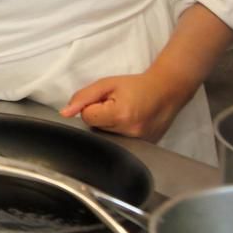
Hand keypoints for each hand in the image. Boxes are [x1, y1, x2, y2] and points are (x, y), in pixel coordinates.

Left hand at [61, 72, 193, 141]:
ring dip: (109, 125)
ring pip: (106, 136)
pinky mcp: (144, 147)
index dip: (91, 106)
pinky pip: (120, 142)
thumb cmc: (137, 86)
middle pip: (96, 128)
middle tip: (115, 104)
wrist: (166, 91)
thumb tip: (65, 112)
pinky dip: (120, 132)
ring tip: (124, 112)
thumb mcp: (106, 84)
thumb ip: (83, 97)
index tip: (104, 100)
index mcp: (119, 115)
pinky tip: (130, 121)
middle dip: (100, 116)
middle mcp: (129, 132)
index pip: (87, 117)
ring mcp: (138, 143)